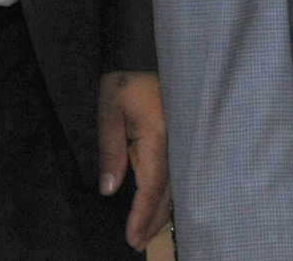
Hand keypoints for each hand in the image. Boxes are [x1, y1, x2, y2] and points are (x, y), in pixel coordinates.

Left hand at [97, 69, 169, 248]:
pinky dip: (169, 193)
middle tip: (138, 243)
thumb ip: (110, 151)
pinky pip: (178, 172)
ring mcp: (182, 140)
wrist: (147, 50)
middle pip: (168, 193)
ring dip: (163, 210)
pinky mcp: (182, 135)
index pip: (151, 188)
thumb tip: (109, 189)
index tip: (131, 239)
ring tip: (148, 231)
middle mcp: (176, 143)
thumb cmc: (126, 78)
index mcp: (158, 138)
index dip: (141, 216)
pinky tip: (162, 203)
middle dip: (153, 221)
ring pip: (177, 185)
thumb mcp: (109, 111)